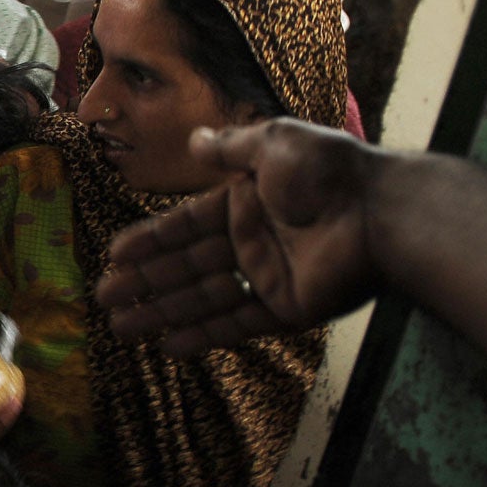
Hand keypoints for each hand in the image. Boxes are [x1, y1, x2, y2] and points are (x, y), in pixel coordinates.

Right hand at [96, 119, 381, 355]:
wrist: (382, 213)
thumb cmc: (328, 171)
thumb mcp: (273, 144)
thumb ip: (230, 147)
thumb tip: (194, 140)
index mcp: (246, 200)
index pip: (187, 224)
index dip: (151, 240)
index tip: (114, 254)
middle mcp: (253, 239)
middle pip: (188, 264)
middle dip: (145, 281)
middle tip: (104, 298)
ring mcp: (270, 276)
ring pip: (205, 297)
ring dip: (163, 311)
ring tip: (121, 328)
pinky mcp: (289, 308)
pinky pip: (239, 323)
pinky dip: (205, 335)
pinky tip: (169, 346)